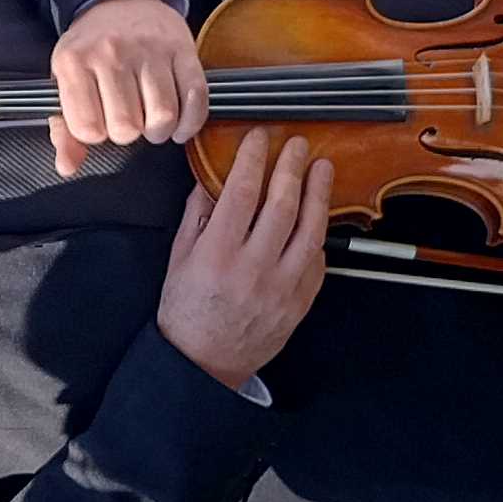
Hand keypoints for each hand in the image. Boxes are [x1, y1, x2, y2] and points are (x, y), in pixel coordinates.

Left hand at [49, 0, 208, 174]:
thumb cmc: (90, 49)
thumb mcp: (63, 81)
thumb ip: (63, 129)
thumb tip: (68, 166)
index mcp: (74, 62)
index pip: (88, 128)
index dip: (96, 135)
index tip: (98, 123)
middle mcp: (111, 53)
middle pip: (127, 127)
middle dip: (128, 134)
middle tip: (127, 121)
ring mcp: (150, 50)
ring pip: (163, 116)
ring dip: (158, 132)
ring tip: (151, 123)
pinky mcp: (182, 49)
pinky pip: (195, 98)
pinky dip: (190, 122)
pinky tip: (178, 125)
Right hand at [153, 126, 332, 391]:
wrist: (203, 362)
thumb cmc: (187, 312)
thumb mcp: (179, 259)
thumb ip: (197, 216)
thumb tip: (212, 178)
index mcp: (217, 255)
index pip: (242, 193)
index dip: (254, 159)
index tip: (260, 139)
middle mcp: (252, 269)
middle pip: (281, 205)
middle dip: (292, 168)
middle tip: (298, 146)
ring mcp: (281, 287)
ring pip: (309, 231)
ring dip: (319, 195)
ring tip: (322, 170)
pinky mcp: (299, 303)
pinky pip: (316, 262)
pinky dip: (317, 235)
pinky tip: (316, 216)